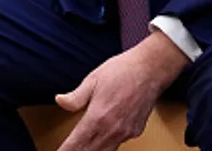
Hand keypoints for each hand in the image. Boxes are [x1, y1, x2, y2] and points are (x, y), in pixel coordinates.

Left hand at [55, 32, 189, 150]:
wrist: (151, 69)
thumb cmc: (122, 70)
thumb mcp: (93, 79)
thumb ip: (75, 96)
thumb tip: (60, 101)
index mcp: (98, 117)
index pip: (77, 143)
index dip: (66, 150)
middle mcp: (112, 129)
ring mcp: (125, 132)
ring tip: (82, 149)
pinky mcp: (135, 131)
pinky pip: (118, 144)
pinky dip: (107, 146)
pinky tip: (101, 142)